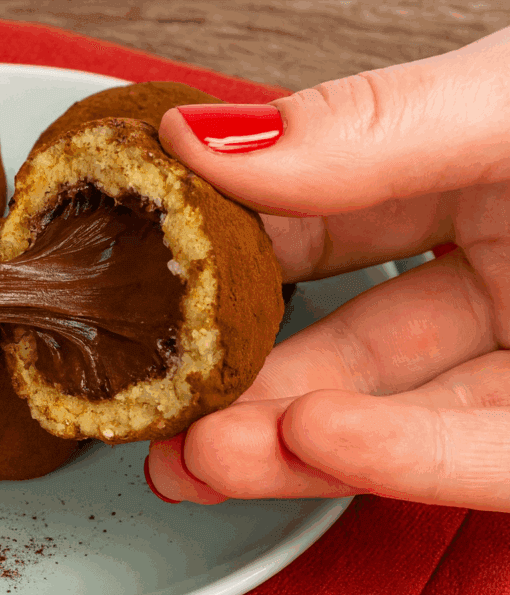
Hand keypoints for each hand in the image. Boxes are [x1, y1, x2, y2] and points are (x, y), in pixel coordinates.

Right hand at [146, 26, 509, 510]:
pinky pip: (488, 466)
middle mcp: (504, 278)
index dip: (229, 264)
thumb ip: (362, 126)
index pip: (325, 230)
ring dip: (289, 449)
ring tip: (196, 457)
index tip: (146, 283)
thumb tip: (199, 139)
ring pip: (401, 421)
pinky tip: (309, 445)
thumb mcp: (508, 103)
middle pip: (349, 346)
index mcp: (477, 180)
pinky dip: (400, 462)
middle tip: (151, 405)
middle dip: (240, 387)